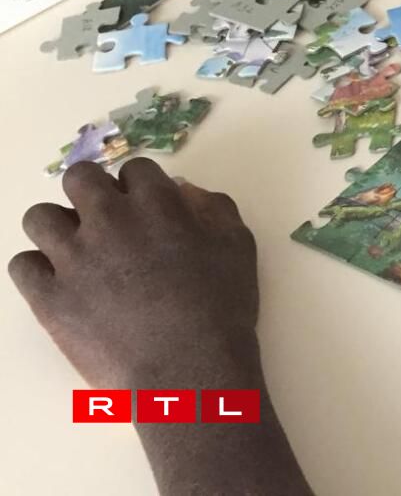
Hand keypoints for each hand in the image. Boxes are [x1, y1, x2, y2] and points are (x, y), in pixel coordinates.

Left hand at [10, 158, 261, 389]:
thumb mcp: (238, 246)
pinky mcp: (48, 298)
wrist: (187, 372)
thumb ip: (212, 208)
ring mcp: (72, 259)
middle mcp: (108, 221)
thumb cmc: (222, 308)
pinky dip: (39, 270)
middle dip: (92, 192)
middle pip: (79, 178)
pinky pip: (22, 265)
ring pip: (39, 217)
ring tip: (77, 251)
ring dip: (58, 227)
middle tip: (107, 221)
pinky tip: (62, 284)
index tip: (147, 209)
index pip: (134, 169)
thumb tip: (181, 191)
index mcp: (156, 204)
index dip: (141, 187)